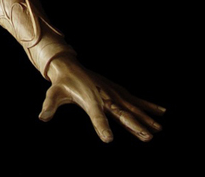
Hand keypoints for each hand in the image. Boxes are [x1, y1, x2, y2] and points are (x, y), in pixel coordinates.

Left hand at [39, 54, 165, 142]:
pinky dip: (149, 105)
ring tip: (159, 128)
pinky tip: (162, 112)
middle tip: (148, 137)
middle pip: (121, 114)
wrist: (69, 66)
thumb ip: (49, 105)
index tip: (108, 139)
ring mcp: (113, 93)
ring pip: (132, 107)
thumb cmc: (61, 83)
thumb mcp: (54, 94)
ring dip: (146, 118)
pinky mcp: (117, 91)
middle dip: (135, 126)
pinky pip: (135, 100)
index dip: (101, 127)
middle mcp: (104, 97)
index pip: (96, 116)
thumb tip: (42, 117)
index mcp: (89, 100)